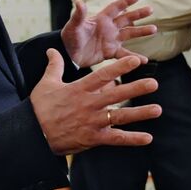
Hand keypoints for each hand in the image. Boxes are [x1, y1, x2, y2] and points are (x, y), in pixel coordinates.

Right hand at [30, 50, 161, 153]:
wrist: (32, 135)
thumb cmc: (39, 109)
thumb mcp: (45, 84)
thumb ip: (54, 66)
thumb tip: (52, 50)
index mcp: (79, 90)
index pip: (102, 75)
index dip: (120, 67)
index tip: (136, 60)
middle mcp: (88, 105)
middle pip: (115, 95)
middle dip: (135, 89)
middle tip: (154, 83)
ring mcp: (92, 122)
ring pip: (119, 116)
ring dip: (140, 113)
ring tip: (157, 109)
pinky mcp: (93, 138)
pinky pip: (115, 138)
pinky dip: (131, 139)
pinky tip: (147, 138)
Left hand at [61, 0, 156, 64]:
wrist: (68, 54)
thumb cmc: (69, 37)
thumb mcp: (74, 26)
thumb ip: (78, 15)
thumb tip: (79, 2)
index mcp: (101, 19)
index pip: (116, 7)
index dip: (126, 2)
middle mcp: (109, 27)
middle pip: (127, 19)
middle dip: (139, 14)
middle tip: (151, 9)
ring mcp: (111, 39)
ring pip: (130, 34)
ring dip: (141, 32)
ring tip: (154, 29)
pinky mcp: (111, 52)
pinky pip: (125, 54)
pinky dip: (134, 57)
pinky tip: (144, 60)